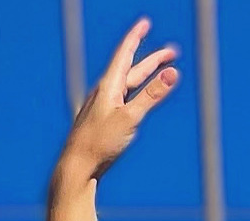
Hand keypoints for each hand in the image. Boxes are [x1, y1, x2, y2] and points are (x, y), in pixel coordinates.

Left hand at [60, 19, 177, 183]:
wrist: (76, 168)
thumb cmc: (99, 143)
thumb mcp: (130, 117)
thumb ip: (152, 95)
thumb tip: (173, 72)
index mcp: (108, 87)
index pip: (124, 55)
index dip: (135, 37)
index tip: (145, 22)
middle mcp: (104, 93)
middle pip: (132, 70)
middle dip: (153, 60)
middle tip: (172, 52)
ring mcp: (103, 107)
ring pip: (129, 85)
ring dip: (146, 76)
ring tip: (162, 71)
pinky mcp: (104, 122)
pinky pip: (125, 99)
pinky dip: (137, 92)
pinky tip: (138, 97)